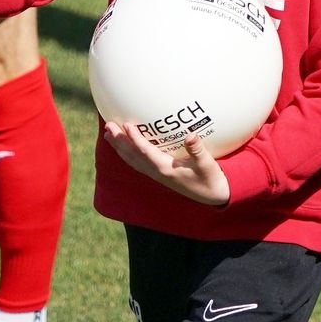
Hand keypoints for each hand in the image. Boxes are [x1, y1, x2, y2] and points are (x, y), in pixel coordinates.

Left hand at [102, 121, 230, 205]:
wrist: (212, 196)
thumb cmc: (210, 178)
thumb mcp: (207, 164)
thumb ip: (198, 150)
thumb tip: (191, 135)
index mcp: (166, 169)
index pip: (145, 152)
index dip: (135, 138)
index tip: (126, 125)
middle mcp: (157, 172)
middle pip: (133, 156)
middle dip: (119, 141)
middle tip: (108, 126)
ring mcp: (156, 174)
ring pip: (132, 160)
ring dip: (119, 147)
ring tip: (108, 134)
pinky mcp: (159, 174)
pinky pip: (138, 163)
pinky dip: (127, 153)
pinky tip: (123, 146)